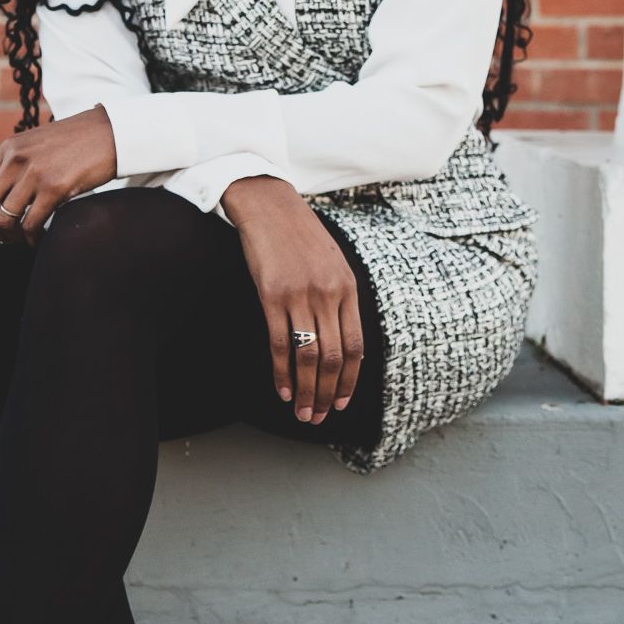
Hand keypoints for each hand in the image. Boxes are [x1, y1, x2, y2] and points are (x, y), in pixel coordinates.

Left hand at [0, 103, 116, 251]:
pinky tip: (42, 239)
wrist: (113, 132)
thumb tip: (1, 199)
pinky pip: (31, 224)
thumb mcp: (38, 145)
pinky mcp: (54, 187)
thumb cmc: (79, 143)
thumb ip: (16, 165)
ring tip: (27, 239)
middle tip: (1, 243)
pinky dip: (33, 239)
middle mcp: (14, 160)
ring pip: (4, 220)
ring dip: (13, 238)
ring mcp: (33, 173)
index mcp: (7, 149)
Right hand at [219, 175, 364, 423]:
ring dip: (305, 391)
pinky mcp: (271, 295)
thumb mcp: (331, 263)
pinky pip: (280, 343)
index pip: (354, 347)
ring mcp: (300, 295)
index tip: (341, 402)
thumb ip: (338, 298)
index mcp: (347, 289)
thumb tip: (339, 338)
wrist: (269, 205)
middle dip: (326, 394)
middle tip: (317, 417)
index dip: (348, 380)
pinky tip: (281, 390)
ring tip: (301, 413)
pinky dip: (282, 373)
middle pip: (333, 358)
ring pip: (308, 357)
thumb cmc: (298, 236)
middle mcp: (328, 295)